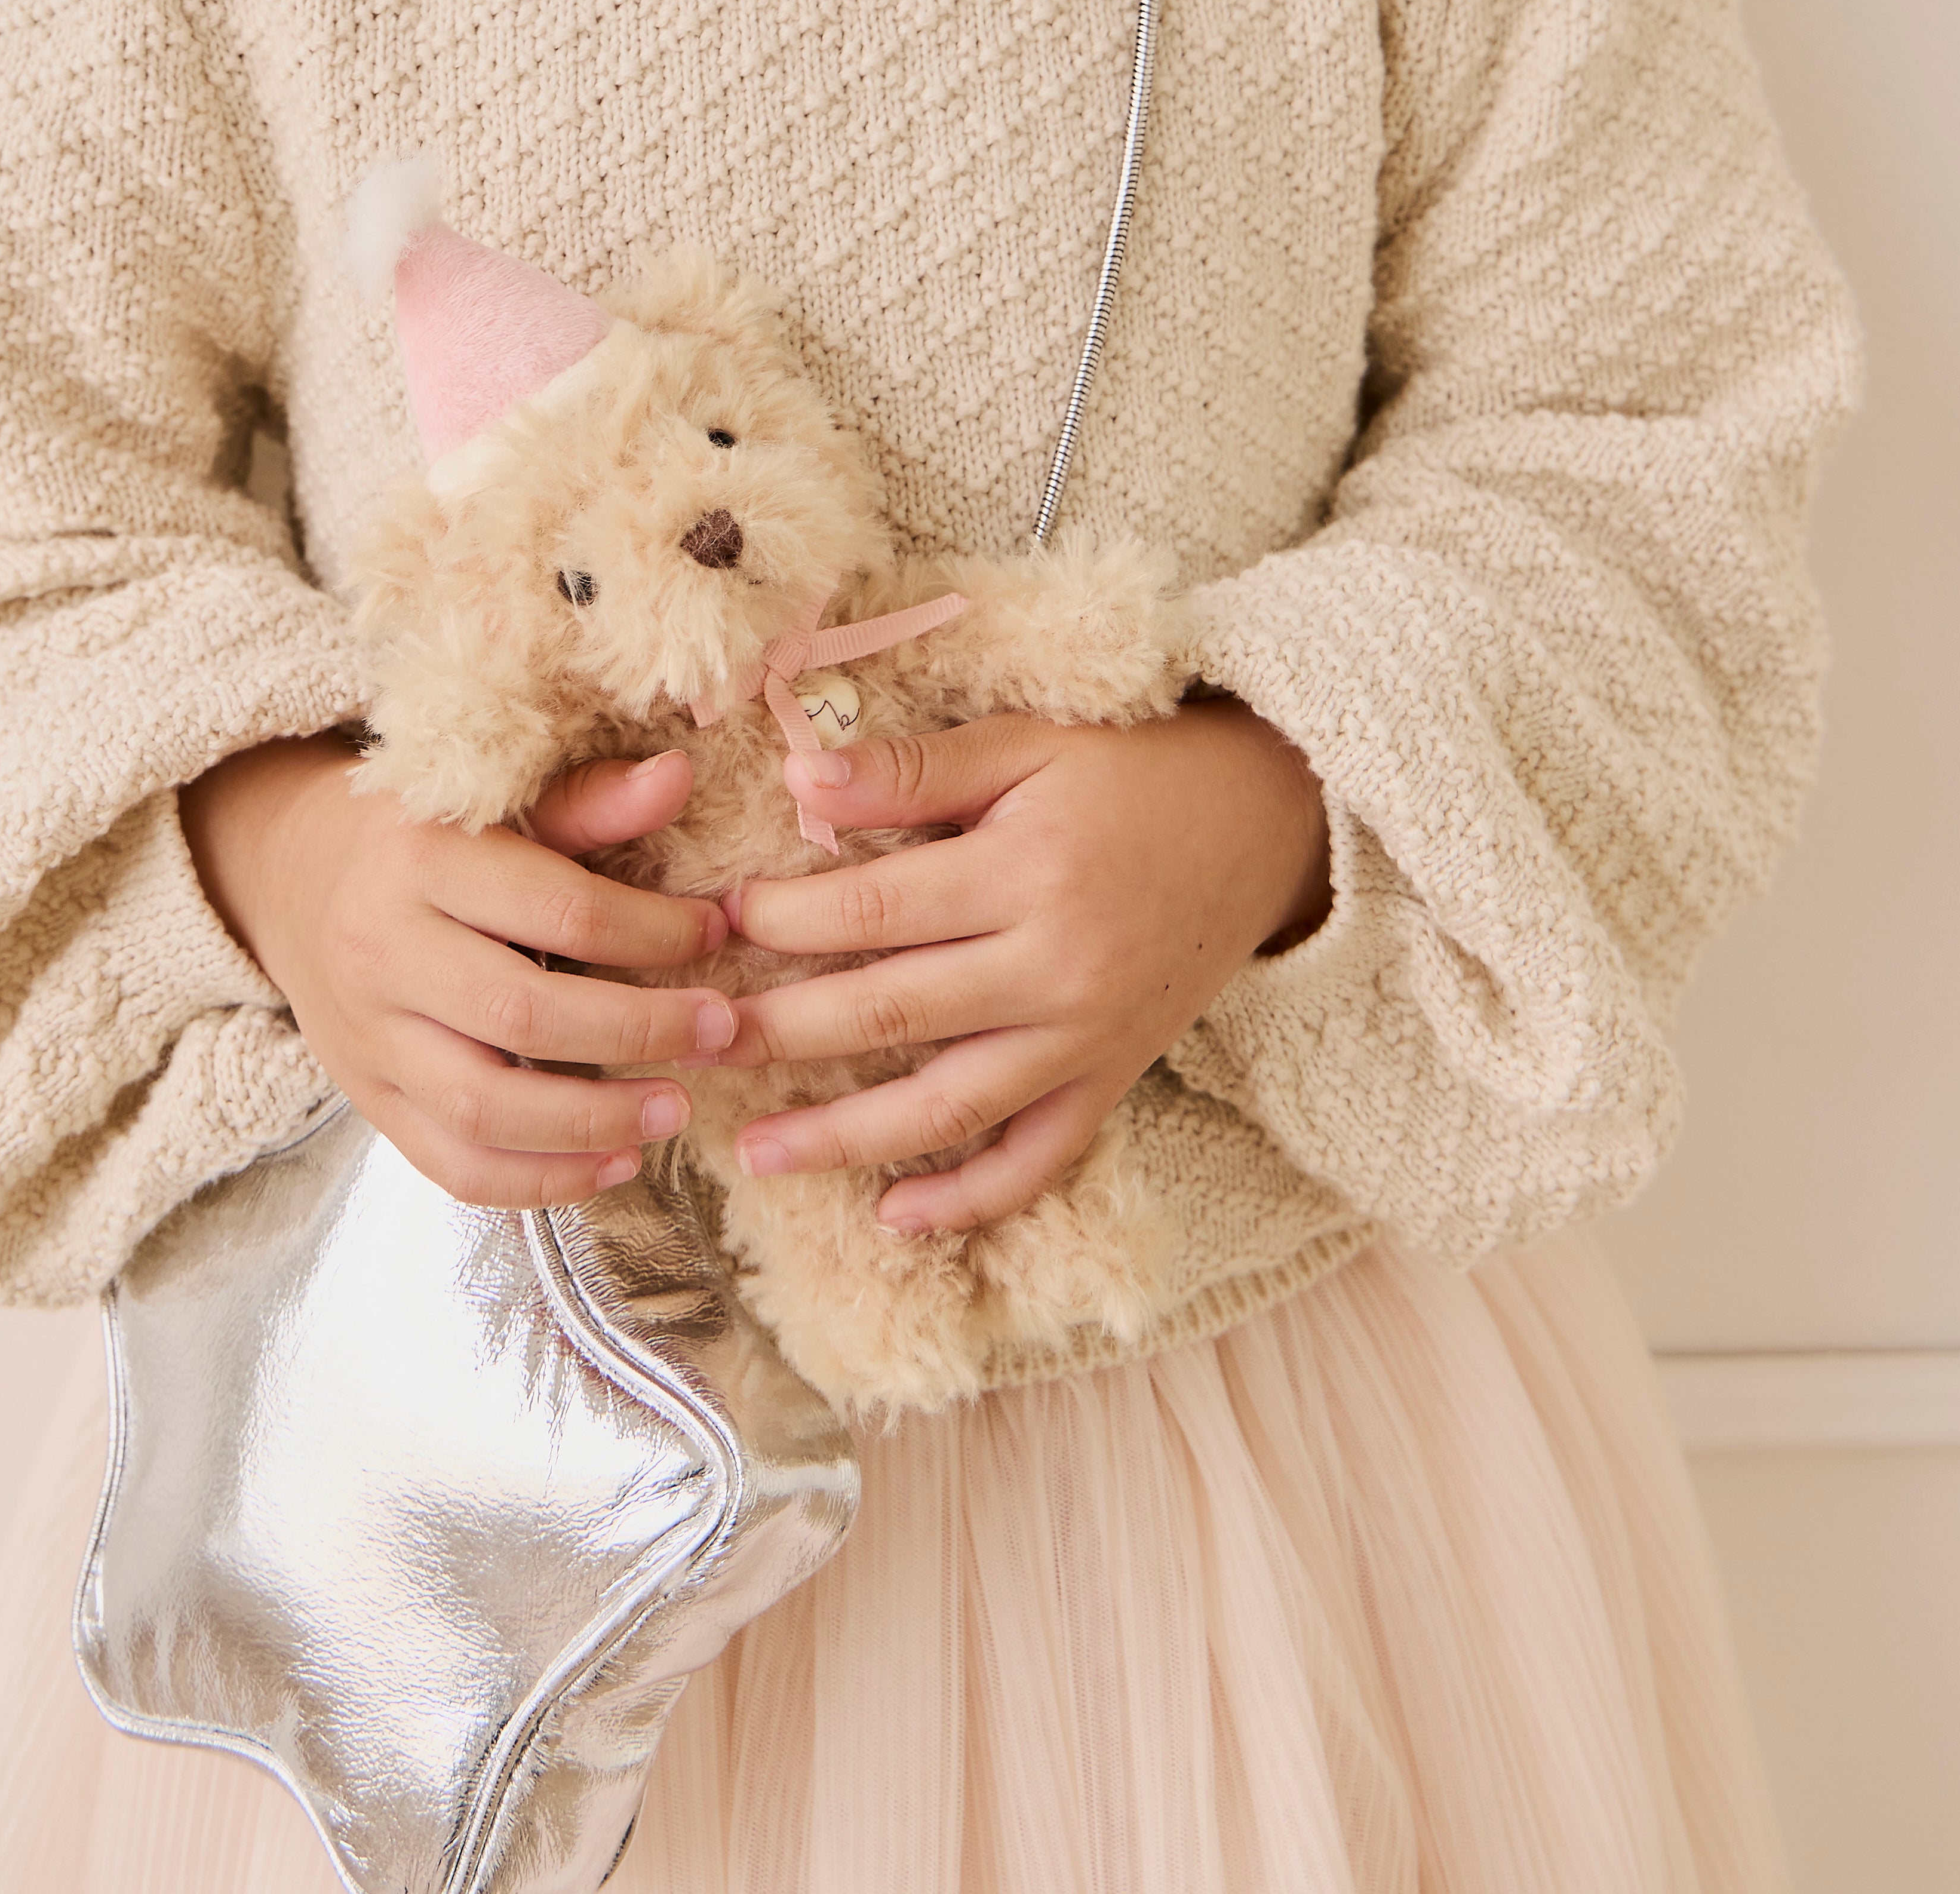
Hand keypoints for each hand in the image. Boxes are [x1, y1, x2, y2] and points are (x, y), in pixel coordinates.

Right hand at [180, 736, 738, 1207]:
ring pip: (483, 1109)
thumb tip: (679, 777)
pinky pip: (453, 1166)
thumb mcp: (494, 803)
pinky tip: (613, 1164)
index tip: (716, 933)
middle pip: (523, 1016)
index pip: (558, 909)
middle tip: (722, 1030)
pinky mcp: (369, 1100)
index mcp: (422, 860)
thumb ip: (588, 802)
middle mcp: (384, 952)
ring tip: (674, 1109)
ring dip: (593, 1124)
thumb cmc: (422, 836)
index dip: (652, 930)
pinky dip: (538, 1181)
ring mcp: (370, 1038)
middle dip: (638, 1031)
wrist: (298, 879)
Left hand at [715, 696, 1327, 1234]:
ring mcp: (1084, 1037)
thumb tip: (801, 779)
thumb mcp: (1026, 744)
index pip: (875, 910)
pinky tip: (895, 1215)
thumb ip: (915, 769)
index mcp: (1024, 871)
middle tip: (696, 1042)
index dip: (784, 920)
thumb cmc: (1128, 773)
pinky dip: (969, 1197)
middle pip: (891, 1012)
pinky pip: (1036, 1159)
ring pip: (948, 1106)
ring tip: (755, 1154)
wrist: (1263, 821)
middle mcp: (1052, 968)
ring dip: (844, 1139)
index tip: (716, 921)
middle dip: (781, 1032)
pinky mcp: (1111, 1078)